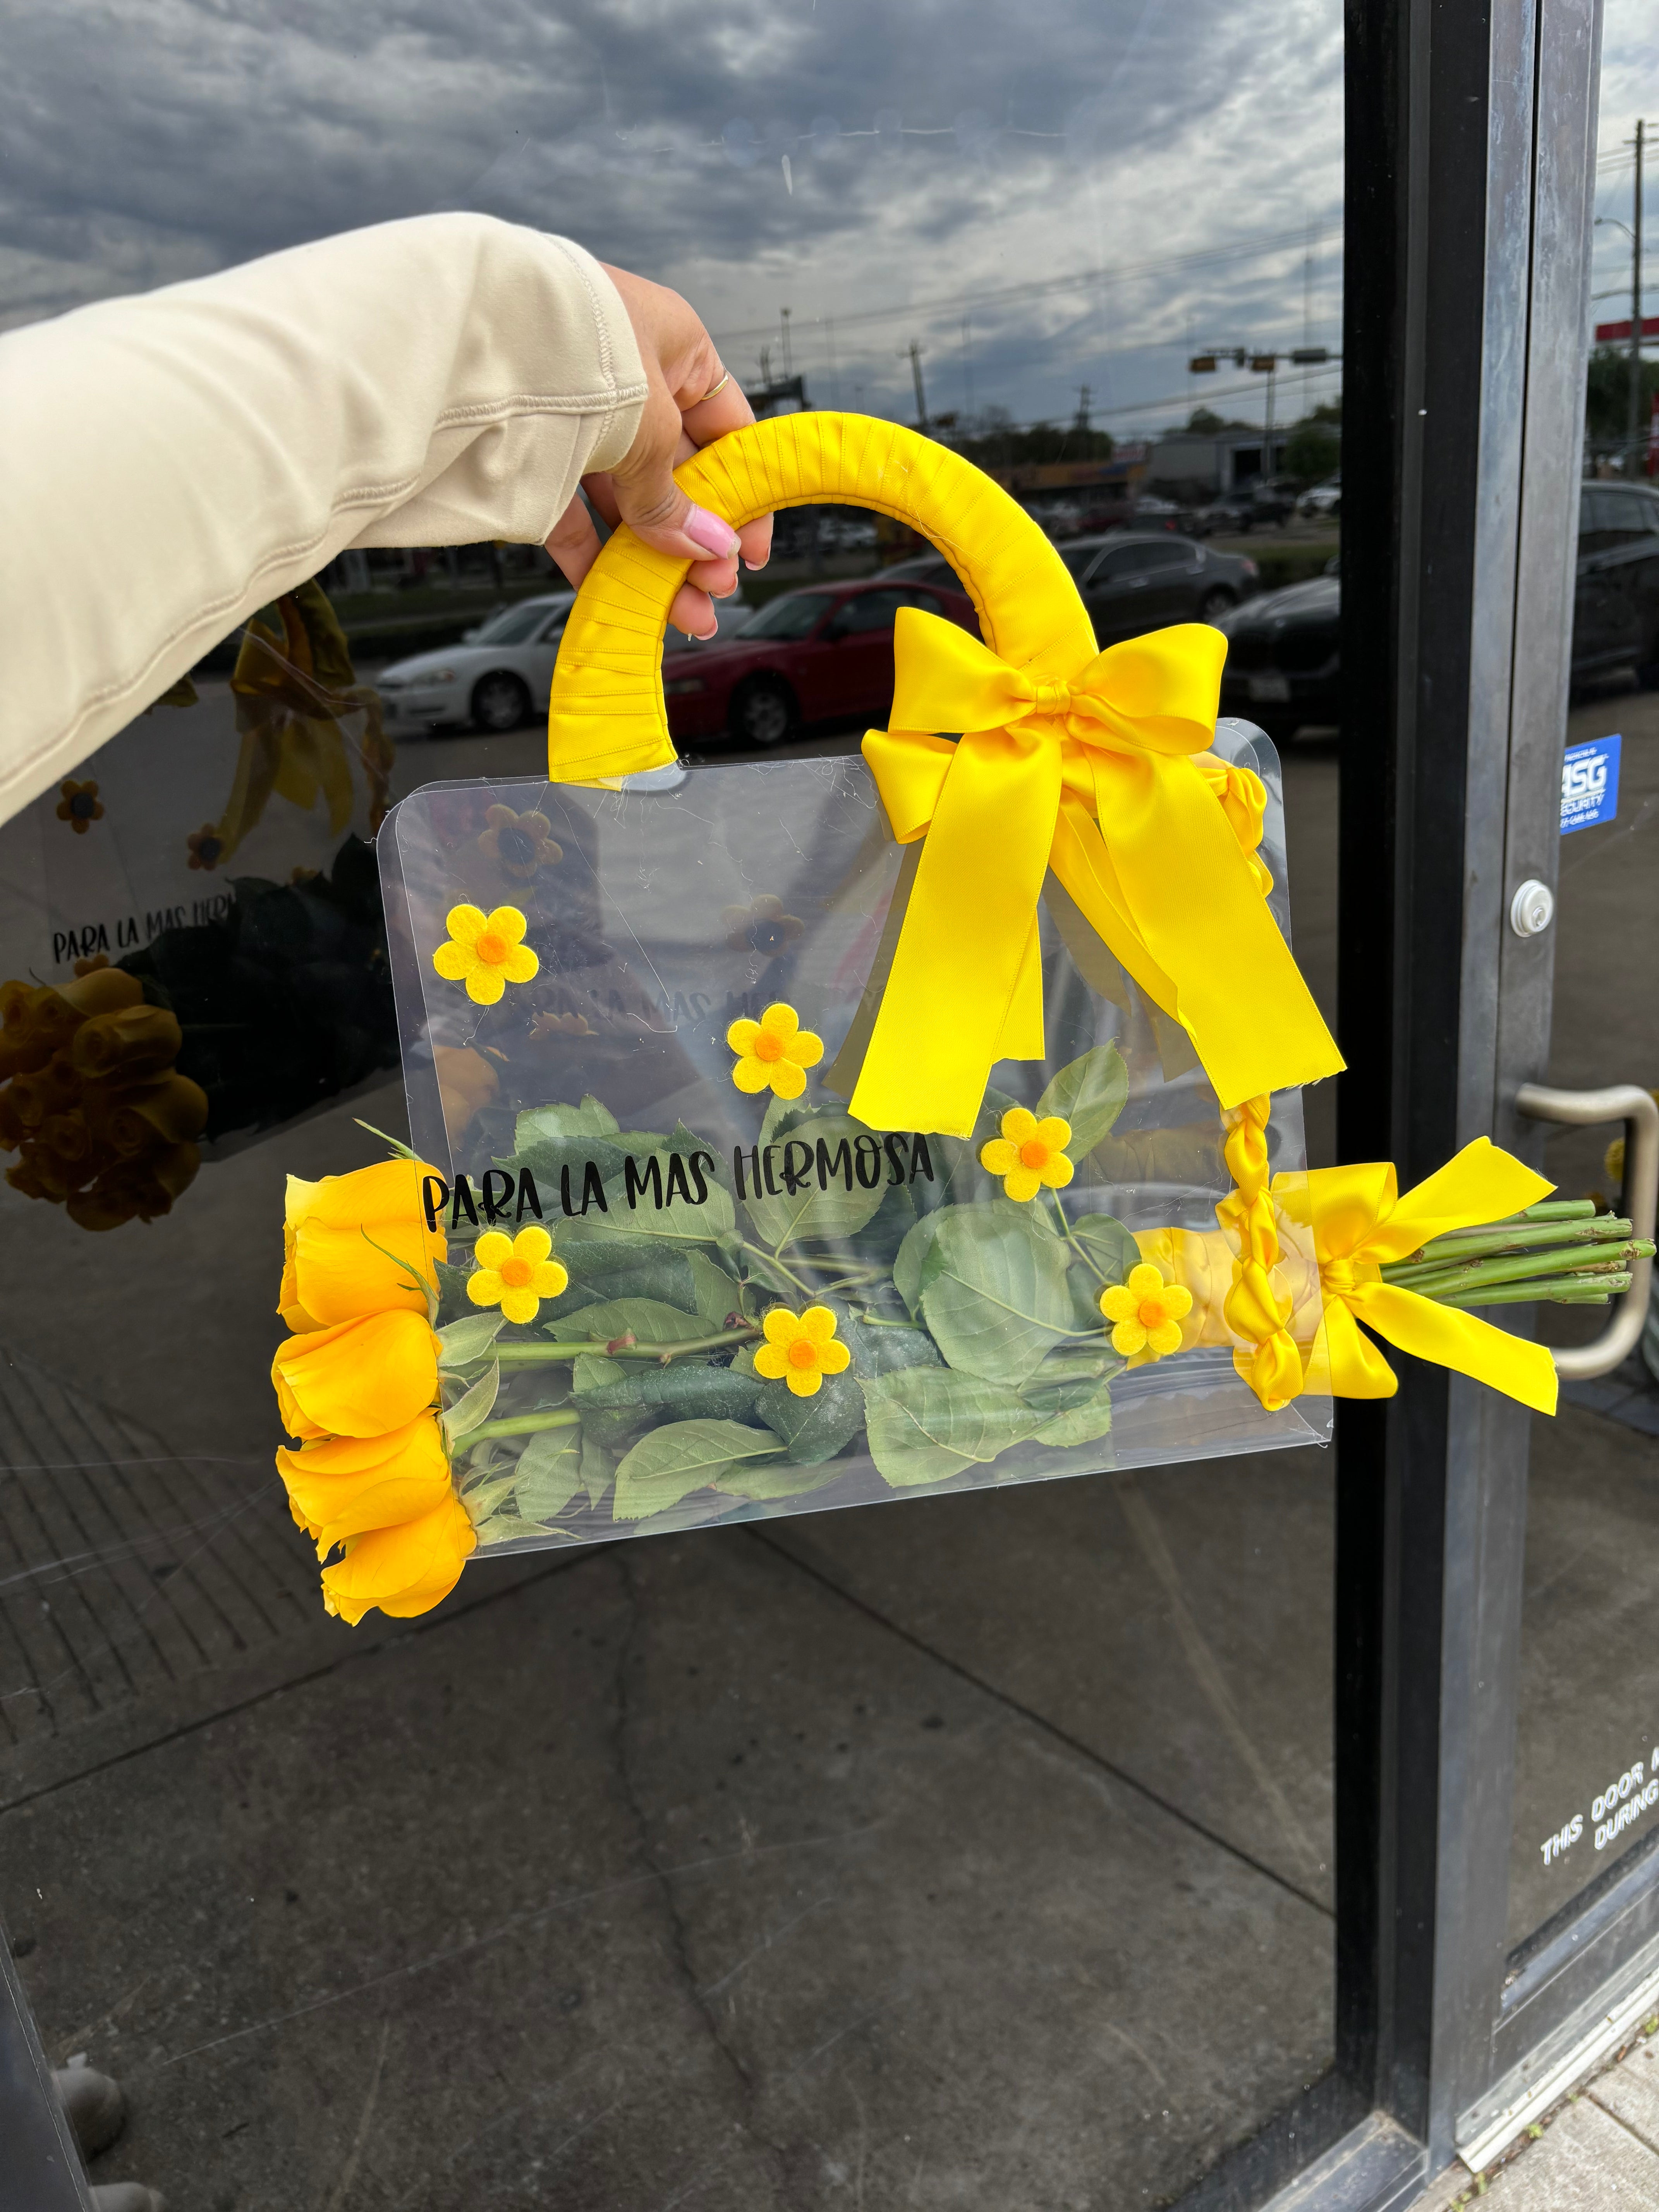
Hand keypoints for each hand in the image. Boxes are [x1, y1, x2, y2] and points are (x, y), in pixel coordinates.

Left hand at [545, 264, 772, 638]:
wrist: (472, 330)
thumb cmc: (578, 351)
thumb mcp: (646, 430)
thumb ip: (671, 497)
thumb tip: (710, 548)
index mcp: (674, 348)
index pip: (725, 428)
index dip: (744, 492)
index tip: (748, 548)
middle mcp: (629, 379)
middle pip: (677, 473)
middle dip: (697, 539)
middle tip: (712, 593)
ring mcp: (580, 415)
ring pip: (625, 499)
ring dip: (651, 560)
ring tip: (675, 613)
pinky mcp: (531, 449)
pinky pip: (570, 511)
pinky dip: (591, 555)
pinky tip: (613, 595)